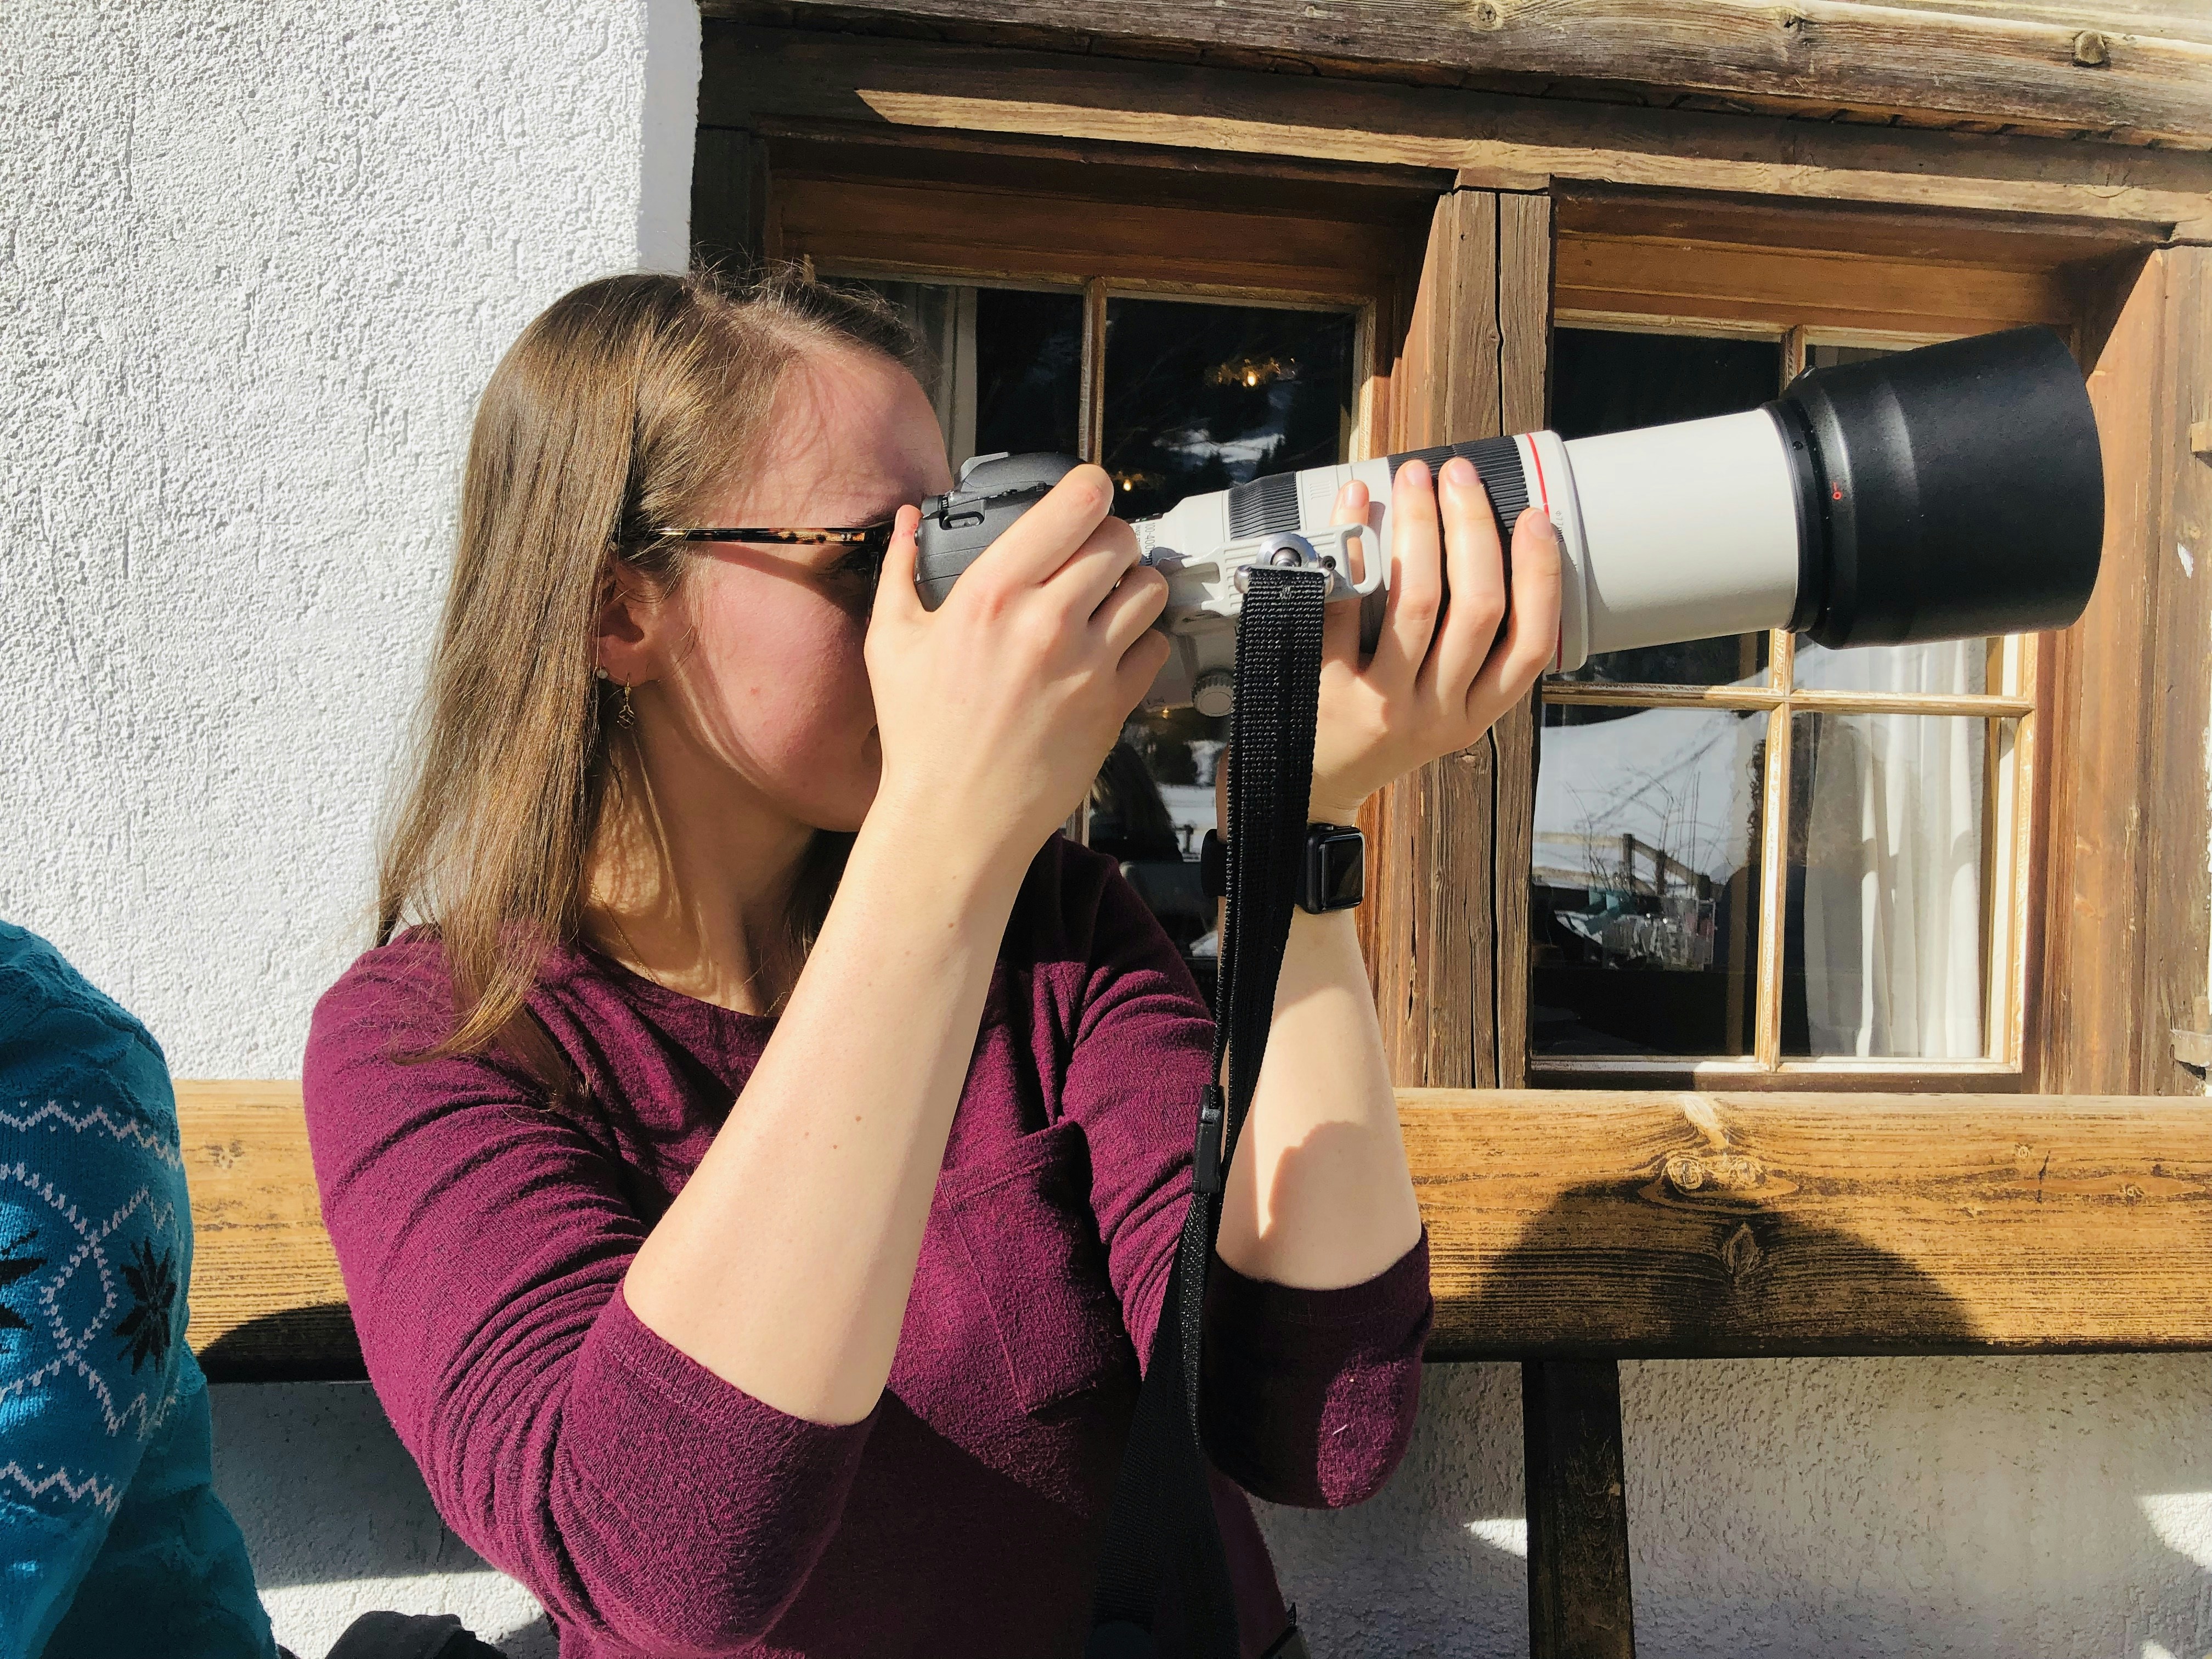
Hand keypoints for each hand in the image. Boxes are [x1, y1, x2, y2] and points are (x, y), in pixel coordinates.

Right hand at [865, 465, 1169, 873]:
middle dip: (1109, 538)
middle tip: (1091, 556)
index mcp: (992, 592)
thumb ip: (901, 568)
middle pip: (1121, 538)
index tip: (1087, 493)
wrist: (955, 819)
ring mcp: (1087, 664)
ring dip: (1135, 585)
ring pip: (1150, 587)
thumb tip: (910, 520)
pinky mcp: (1113, 705)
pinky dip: (1142, 641)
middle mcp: (1046, 621)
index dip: (1091, 488)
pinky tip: (1110, 650)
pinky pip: (1155, 646)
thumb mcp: (891, 642)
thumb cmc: (921, 736)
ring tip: (1107, 600)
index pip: (1077, 503)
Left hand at [1305, 455, 1562, 821]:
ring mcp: (1381, 704)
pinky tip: (1354, 506)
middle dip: (1474, 529)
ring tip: (1416, 479)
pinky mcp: (1326, 691)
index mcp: (1473, 714)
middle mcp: (1435, 713)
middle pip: (1478, 608)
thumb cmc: (1374, 733)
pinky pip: (1343, 607)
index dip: (1541, 576)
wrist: (1303, 793)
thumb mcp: (1437, 711)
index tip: (1537, 517)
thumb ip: (1464, 654)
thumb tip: (1477, 543)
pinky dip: (1351, 548)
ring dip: (1421, 527)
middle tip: (1460, 477)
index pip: (1530, 644)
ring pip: (1418, 602)